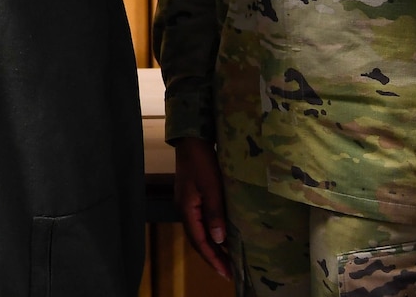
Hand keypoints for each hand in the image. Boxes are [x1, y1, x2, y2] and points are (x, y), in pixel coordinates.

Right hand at [172, 138, 231, 278]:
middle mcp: (185, 211)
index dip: (213, 259)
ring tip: (227, 260)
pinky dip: (211, 234)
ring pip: (199, 233)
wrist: (191, 141)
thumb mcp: (211, 187)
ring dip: (212, 247)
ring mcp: (188, 205)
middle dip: (213, 258)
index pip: (200, 242)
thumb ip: (214, 213)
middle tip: (230, 272)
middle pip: (198, 241)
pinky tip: (222, 236)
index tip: (227, 273)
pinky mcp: (193, 199)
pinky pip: (202, 223)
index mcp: (187, 211)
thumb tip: (218, 240)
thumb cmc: (202, 163)